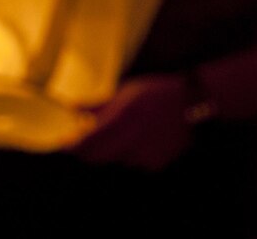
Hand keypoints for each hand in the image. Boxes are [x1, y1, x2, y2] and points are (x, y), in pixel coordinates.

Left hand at [73, 74, 194, 168]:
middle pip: (95, 157)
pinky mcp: (153, 165)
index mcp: (121, 119)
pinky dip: (130, 152)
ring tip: (125, 130)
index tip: (64, 141)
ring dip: (111, 149)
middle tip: (87, 137)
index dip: (72, 145)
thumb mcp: (126, 92)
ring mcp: (142, 156)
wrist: (192, 105)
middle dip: (87, 149)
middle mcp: (129, 141)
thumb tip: (72, 109)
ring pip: (114, 159)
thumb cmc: (157, 93)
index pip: (86, 143)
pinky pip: (133, 161)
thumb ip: (98, 105)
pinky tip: (142, 136)